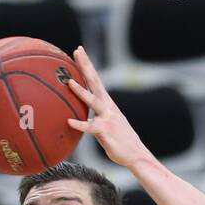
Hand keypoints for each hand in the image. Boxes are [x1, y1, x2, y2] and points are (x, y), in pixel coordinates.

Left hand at [64, 46, 147, 168]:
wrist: (135, 154)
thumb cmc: (119, 140)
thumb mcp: (108, 124)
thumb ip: (96, 116)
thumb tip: (84, 115)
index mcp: (107, 103)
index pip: (95, 79)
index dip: (87, 65)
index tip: (79, 51)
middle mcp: (108, 106)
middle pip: (95, 82)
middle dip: (86, 66)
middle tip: (77, 50)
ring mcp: (107, 118)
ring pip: (92, 101)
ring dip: (81, 91)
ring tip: (69, 82)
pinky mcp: (105, 132)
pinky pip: (90, 127)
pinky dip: (80, 124)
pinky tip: (69, 121)